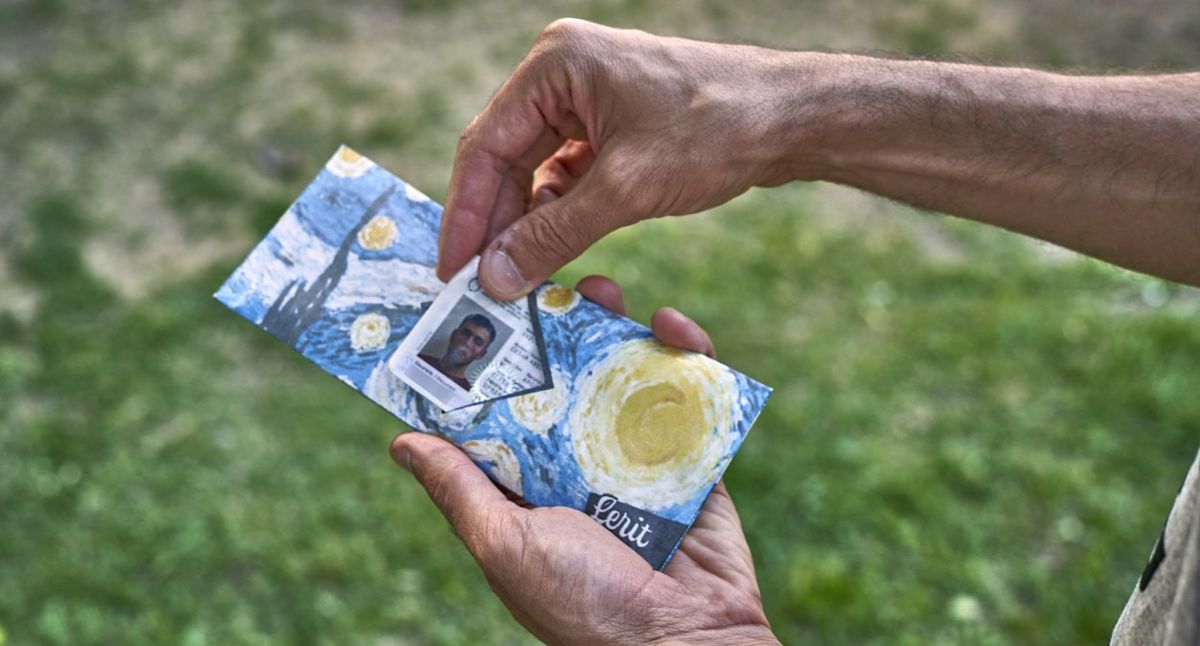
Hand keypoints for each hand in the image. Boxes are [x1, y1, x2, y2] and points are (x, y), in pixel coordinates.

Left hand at [390, 276, 778, 644]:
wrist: (686, 640)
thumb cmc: (584, 603)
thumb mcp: (507, 544)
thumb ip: (460, 492)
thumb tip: (399, 442)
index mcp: (527, 483)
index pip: (500, 410)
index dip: (489, 361)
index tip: (478, 307)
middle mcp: (576, 462)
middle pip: (561, 379)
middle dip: (554, 330)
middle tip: (549, 285)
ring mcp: (634, 455)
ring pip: (621, 373)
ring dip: (616, 327)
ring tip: (604, 290)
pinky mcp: (689, 454)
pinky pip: (688, 394)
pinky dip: (687, 355)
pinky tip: (675, 326)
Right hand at [437, 19, 820, 299]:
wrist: (793, 118)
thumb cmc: (716, 131)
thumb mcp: (625, 190)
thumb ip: (552, 234)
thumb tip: (493, 278)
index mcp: (554, 65)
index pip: (485, 146)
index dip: (466, 214)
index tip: (451, 270)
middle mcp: (562, 74)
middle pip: (505, 159)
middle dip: (496, 223)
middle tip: (481, 285)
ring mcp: (588, 97)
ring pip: (535, 171)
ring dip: (528, 223)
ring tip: (517, 278)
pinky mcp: (612, 124)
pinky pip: (568, 174)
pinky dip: (560, 213)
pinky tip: (556, 249)